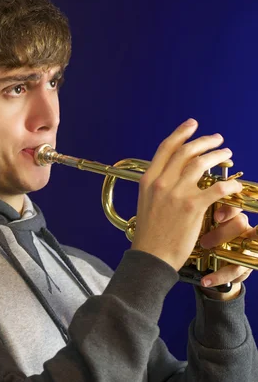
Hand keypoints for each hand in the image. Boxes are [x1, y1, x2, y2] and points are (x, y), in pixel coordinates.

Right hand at [131, 119, 242, 270]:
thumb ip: (159, 186)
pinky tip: (234, 185)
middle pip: (186, 151)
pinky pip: (217, 188)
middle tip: (218, 140)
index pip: (166, 148)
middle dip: (205, 141)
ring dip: (218, 155)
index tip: (192, 125)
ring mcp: (177, 193)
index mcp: (149, 180)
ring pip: (201, 163)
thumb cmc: (150, 235)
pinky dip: (229, 184)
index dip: (181, 133)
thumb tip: (173, 175)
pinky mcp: (192, 207)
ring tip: (227, 154)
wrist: (151, 257)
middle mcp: (161, 182)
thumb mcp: (147, 203)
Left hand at [199, 205, 255, 299]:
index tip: (216, 217)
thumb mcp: (197, 225)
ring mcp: (246, 248)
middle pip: (240, 224)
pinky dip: (219, 277)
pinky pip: (235, 271)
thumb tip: (181, 205)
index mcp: (231, 215)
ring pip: (242, 249)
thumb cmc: (201, 237)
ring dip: (222, 255)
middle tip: (204, 242)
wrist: (207, 265)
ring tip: (204, 263)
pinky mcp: (244, 267)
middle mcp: (242, 229)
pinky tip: (205, 280)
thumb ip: (194, 215)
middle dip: (222, 233)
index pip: (236, 206)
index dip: (229, 210)